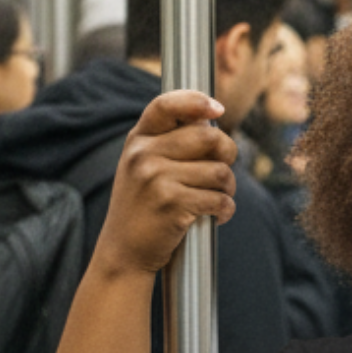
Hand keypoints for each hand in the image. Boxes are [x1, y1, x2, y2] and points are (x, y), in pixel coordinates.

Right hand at [93, 90, 237, 277]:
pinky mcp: (171, 204)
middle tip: (222, 172)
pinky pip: (219, 199)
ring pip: (219, 171)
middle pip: (209, 137)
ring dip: (228, 188)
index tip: (217, 109)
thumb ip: (169, 143)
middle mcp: (143, 154)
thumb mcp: (142, 167)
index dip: (195, 101)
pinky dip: (225, 210)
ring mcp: (156, 178)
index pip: (165, 105)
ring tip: (217, 198)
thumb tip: (212, 122)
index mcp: (138, 140)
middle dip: (227, 154)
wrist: (123, 251)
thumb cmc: (143, 207)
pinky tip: (216, 216)